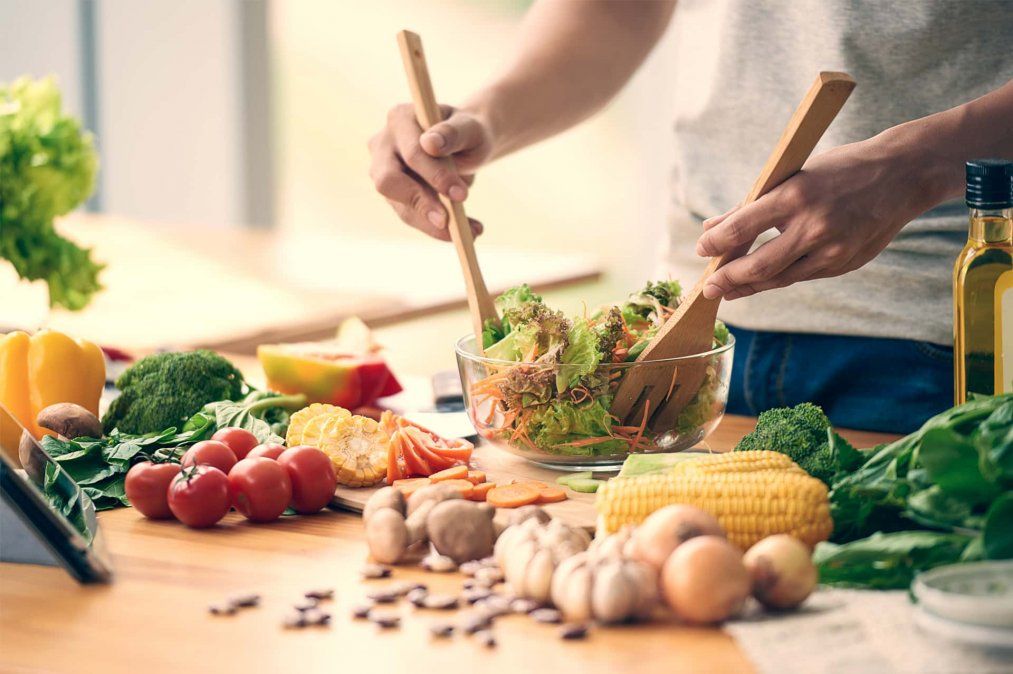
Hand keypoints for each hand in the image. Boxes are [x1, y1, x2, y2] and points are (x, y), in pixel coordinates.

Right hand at [368, 104, 492, 239]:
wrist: (466, 144)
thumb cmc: (468, 132)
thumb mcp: (470, 128)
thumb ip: (453, 133)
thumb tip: (430, 144)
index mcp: (400, 118)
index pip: (411, 153)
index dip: (435, 176)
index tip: (462, 195)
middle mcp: (383, 144)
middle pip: (388, 181)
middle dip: (422, 204)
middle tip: (451, 223)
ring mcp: (383, 171)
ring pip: (400, 206)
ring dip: (433, 224)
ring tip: (470, 232)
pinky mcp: (394, 194)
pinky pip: (411, 216)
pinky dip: (437, 228)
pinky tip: (467, 230)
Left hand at [694, 137, 942, 299]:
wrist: (903, 175)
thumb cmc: (840, 170)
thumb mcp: (792, 175)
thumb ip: (751, 205)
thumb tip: (711, 227)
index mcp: (796, 196)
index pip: (742, 227)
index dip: (716, 243)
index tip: (701, 250)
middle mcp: (814, 226)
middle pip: (759, 266)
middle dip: (728, 280)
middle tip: (708, 289)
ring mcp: (833, 250)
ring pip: (780, 278)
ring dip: (749, 287)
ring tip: (728, 290)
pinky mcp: (845, 264)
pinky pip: (802, 276)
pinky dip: (779, 279)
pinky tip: (761, 281)